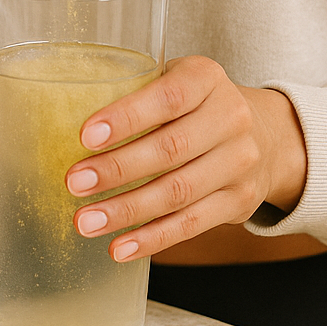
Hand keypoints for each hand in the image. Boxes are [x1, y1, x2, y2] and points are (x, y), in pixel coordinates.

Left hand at [65, 56, 307, 261]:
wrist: (267, 134)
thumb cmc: (197, 105)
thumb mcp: (177, 79)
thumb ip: (135, 90)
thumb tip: (59, 116)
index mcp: (207, 78)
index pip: (168, 97)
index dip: (127, 117)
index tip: (86, 136)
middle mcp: (230, 117)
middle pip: (170, 149)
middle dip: (118, 170)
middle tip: (74, 183)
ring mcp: (239, 162)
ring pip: (178, 192)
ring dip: (127, 210)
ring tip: (86, 221)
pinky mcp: (239, 201)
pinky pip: (191, 224)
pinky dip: (152, 238)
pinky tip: (119, 247)